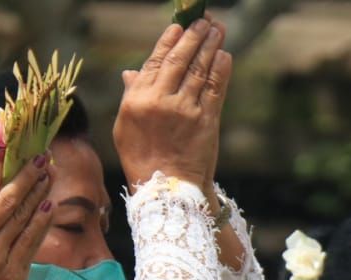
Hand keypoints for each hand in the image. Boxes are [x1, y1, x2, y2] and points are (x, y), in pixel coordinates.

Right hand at [0, 151, 54, 279]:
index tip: (6, 153)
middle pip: (6, 202)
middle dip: (24, 176)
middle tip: (39, 157)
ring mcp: (0, 257)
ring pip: (22, 218)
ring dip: (38, 193)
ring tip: (49, 173)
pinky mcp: (16, 273)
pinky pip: (31, 241)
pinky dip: (41, 221)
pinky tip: (50, 205)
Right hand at [113, 19, 232, 190]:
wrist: (167, 188)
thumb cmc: (143, 158)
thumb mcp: (126, 126)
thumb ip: (131, 95)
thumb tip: (132, 72)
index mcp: (138, 99)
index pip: (155, 61)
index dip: (168, 41)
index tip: (178, 26)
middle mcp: (162, 100)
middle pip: (180, 60)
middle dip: (194, 37)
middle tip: (204, 21)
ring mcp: (186, 109)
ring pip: (200, 71)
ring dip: (210, 47)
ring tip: (218, 30)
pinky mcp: (207, 121)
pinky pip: (216, 89)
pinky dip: (221, 70)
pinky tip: (225, 56)